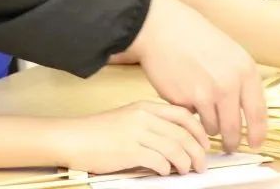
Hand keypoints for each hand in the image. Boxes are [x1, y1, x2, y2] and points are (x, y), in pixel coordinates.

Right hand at [59, 101, 207, 174]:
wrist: (75, 137)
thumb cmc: (100, 132)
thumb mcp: (129, 119)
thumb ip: (152, 125)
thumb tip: (176, 143)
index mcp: (145, 107)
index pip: (183, 115)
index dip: (199, 131)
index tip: (204, 144)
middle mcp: (144, 117)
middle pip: (183, 133)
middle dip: (198, 152)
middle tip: (201, 165)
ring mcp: (137, 133)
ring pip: (175, 148)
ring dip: (185, 163)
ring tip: (186, 171)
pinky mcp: (129, 150)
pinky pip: (159, 161)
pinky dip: (166, 169)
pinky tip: (164, 173)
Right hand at [123, 0, 266, 152]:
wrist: (162, 27)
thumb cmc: (193, 36)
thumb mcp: (229, 52)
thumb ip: (240, 80)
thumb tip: (248, 111)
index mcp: (245, 70)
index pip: (258, 114)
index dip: (257, 134)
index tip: (255, 144)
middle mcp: (229, 84)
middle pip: (234, 129)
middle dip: (231, 141)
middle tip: (228, 145)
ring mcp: (206, 94)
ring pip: (212, 128)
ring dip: (207, 126)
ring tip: (200, 109)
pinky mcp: (184, 101)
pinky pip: (190, 119)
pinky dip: (189, 114)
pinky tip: (183, 95)